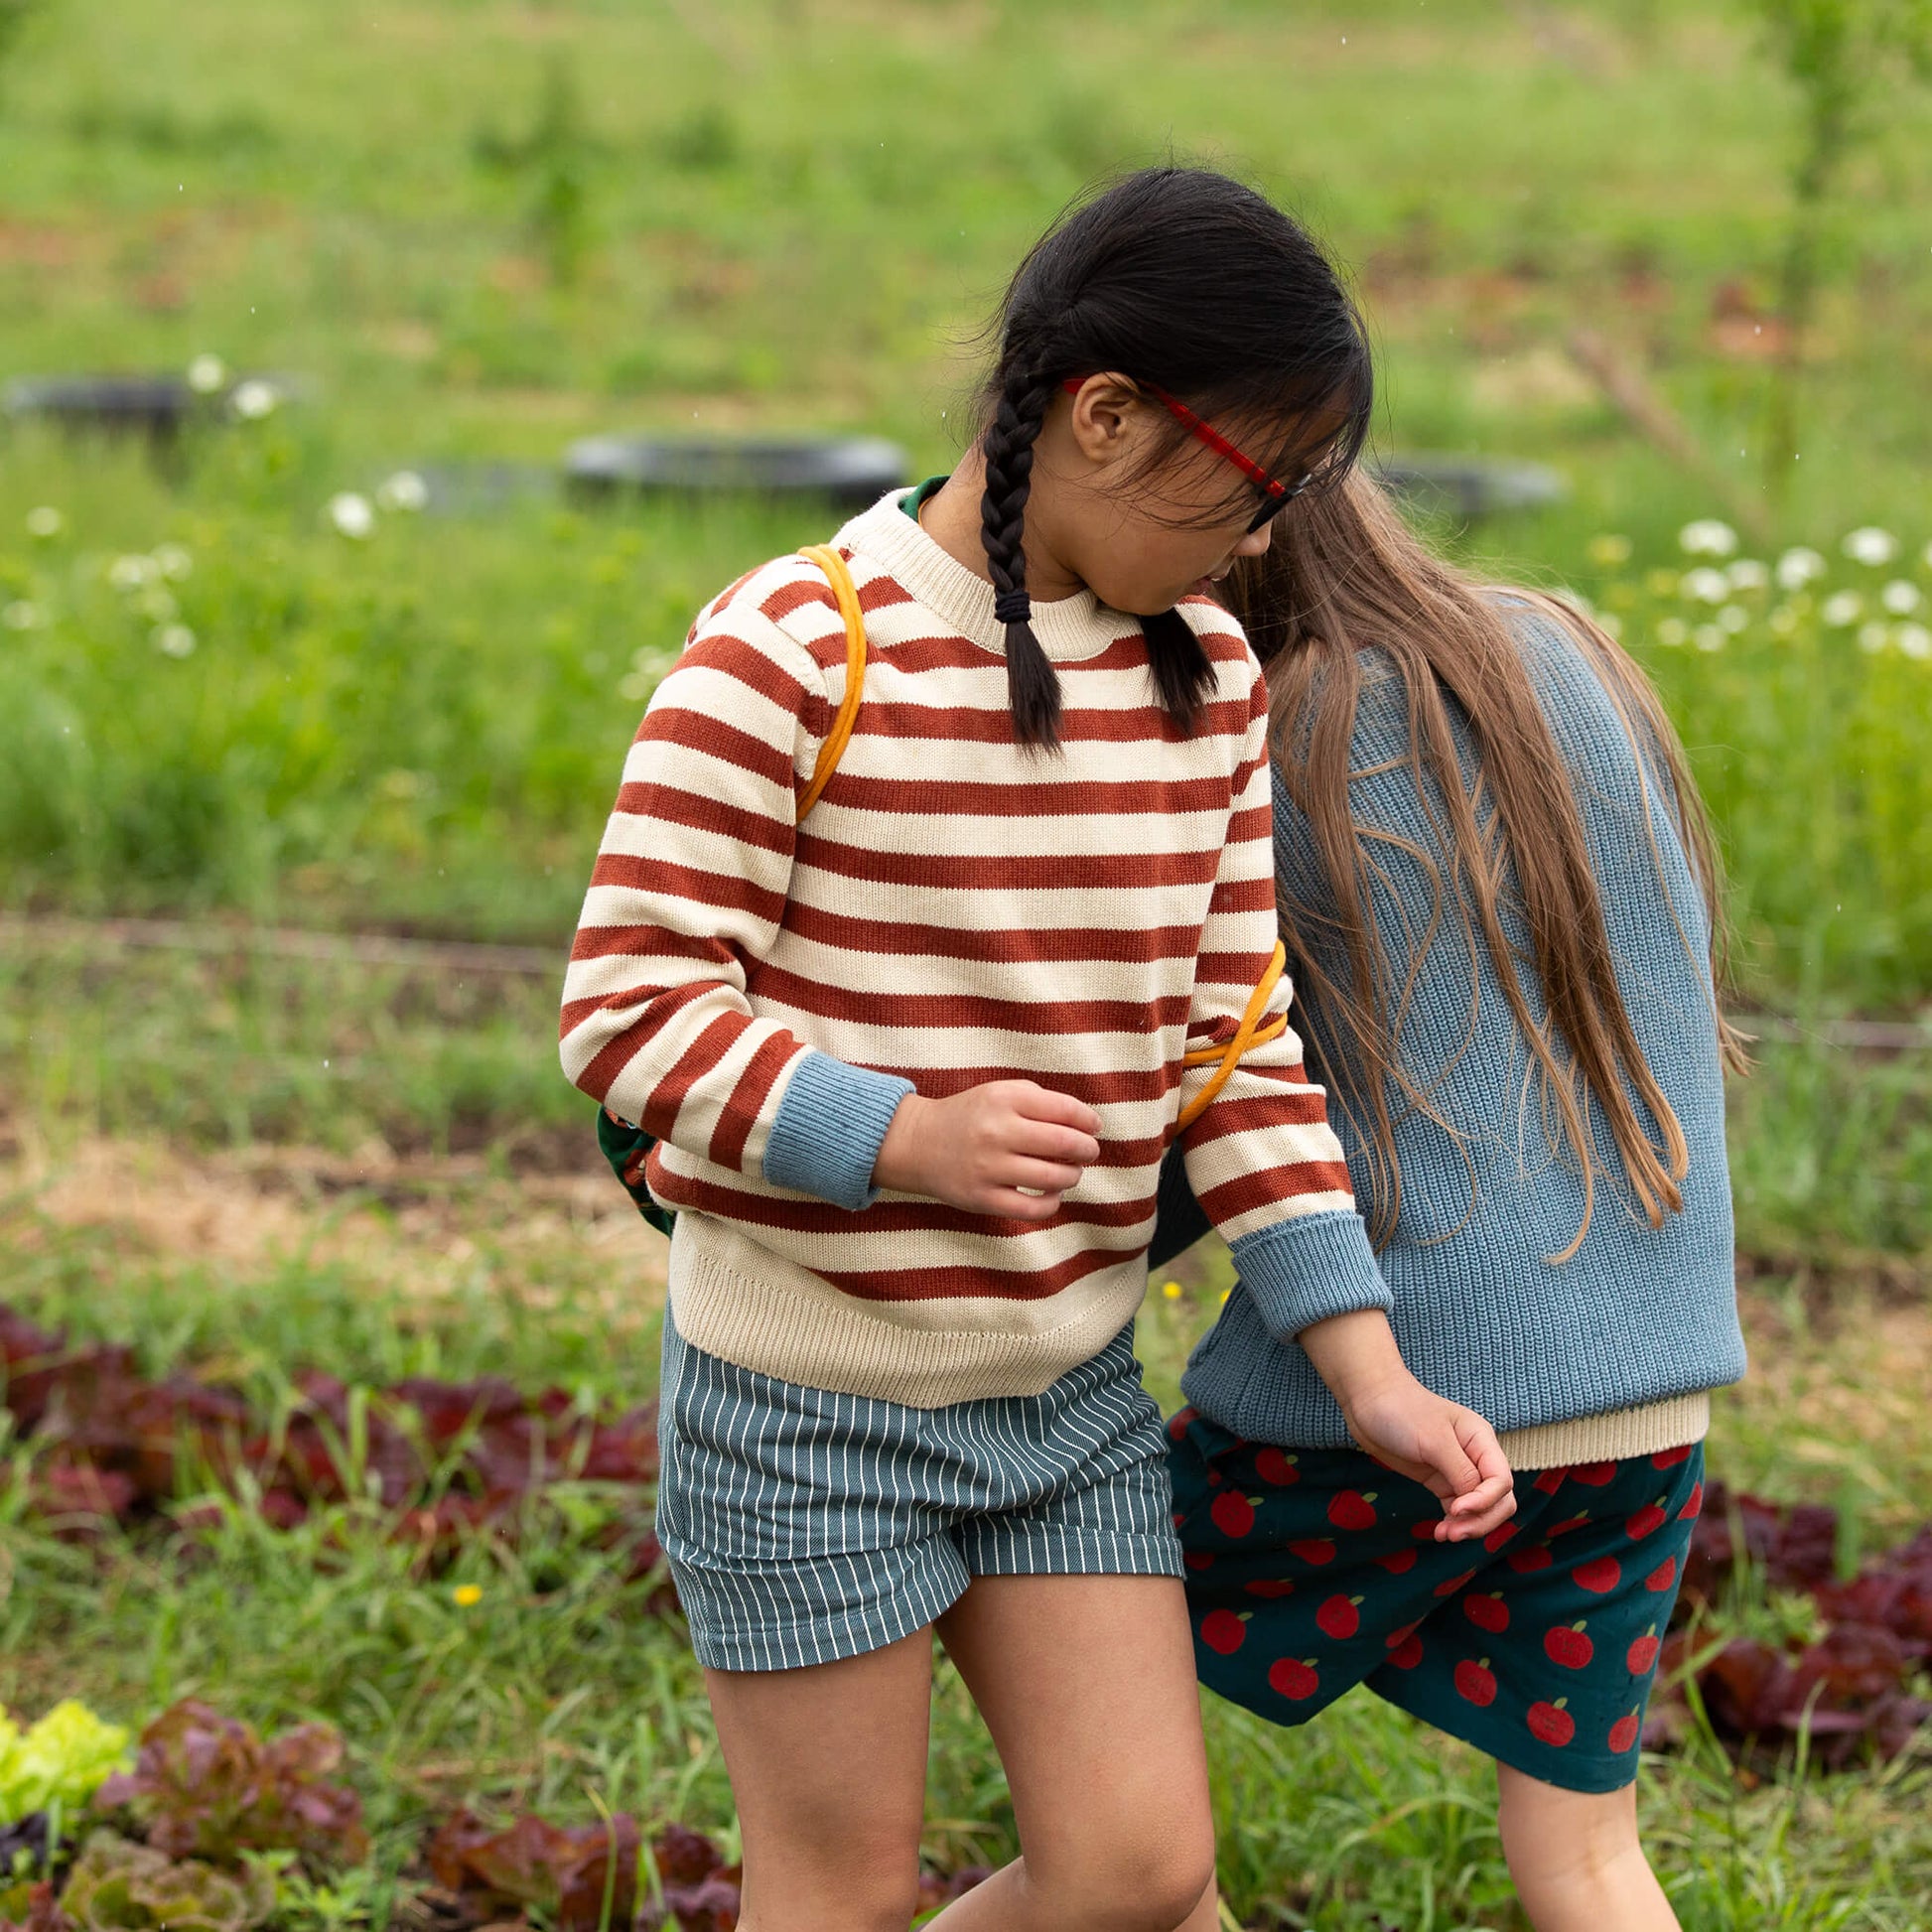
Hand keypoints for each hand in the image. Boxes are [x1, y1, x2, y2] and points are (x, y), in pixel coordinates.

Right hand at [873, 1082, 1100, 1220]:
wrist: (918, 1143)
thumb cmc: (970, 1116)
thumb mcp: (1000, 1092)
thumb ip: (1041, 1101)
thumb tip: (1086, 1125)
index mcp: (1004, 1099)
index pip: (1066, 1109)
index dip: (1089, 1121)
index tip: (1094, 1127)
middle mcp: (997, 1132)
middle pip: (1065, 1144)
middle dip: (1087, 1150)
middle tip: (1088, 1152)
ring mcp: (988, 1167)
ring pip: (1053, 1178)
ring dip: (1072, 1176)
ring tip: (1069, 1172)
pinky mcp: (982, 1198)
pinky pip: (1032, 1209)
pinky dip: (1052, 1203)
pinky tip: (1052, 1194)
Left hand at [1339, 1374, 1516, 1543]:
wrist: (1369, 1402)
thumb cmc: (1402, 1411)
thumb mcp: (1434, 1439)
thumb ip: (1460, 1471)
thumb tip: (1476, 1501)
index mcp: (1481, 1440)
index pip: (1501, 1481)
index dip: (1485, 1501)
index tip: (1455, 1509)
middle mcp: (1475, 1457)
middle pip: (1499, 1500)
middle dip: (1481, 1520)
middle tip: (1453, 1533)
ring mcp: (1458, 1471)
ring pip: (1481, 1509)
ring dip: (1468, 1527)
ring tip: (1444, 1535)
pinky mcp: (1440, 1481)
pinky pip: (1458, 1509)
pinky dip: (1454, 1523)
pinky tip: (1440, 1532)